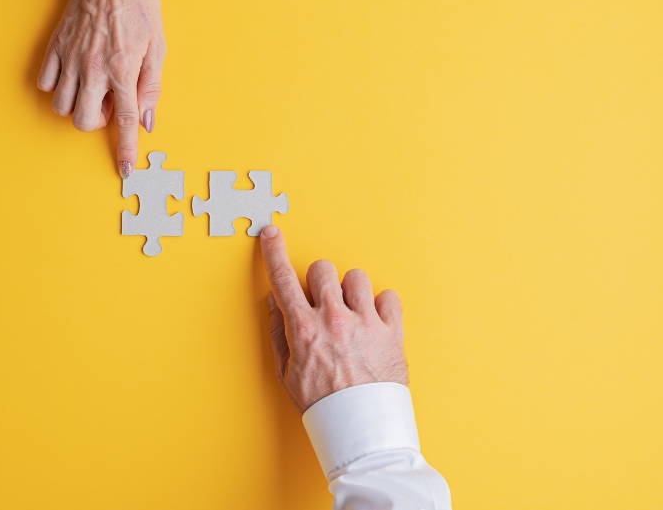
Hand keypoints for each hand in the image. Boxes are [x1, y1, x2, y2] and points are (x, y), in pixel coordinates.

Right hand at [37, 0, 165, 177]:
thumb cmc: (140, 7)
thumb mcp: (159, 47)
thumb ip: (152, 87)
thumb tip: (148, 121)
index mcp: (123, 71)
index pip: (126, 122)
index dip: (125, 149)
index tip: (124, 169)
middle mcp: (94, 69)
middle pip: (83, 120)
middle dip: (96, 122)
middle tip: (109, 102)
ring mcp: (71, 58)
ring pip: (61, 105)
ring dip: (76, 106)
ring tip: (91, 89)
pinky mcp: (55, 46)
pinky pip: (45, 82)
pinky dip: (57, 86)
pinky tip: (72, 76)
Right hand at [259, 226, 409, 413]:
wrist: (360, 428)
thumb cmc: (322, 404)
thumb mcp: (286, 372)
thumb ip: (279, 332)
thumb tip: (276, 302)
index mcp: (304, 328)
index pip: (283, 278)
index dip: (274, 251)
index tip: (271, 234)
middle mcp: (334, 319)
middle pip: (323, 269)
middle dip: (319, 280)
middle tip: (322, 300)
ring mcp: (365, 323)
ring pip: (356, 277)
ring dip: (351, 291)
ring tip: (352, 313)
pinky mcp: (391, 332)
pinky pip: (388, 297)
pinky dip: (381, 306)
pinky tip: (373, 322)